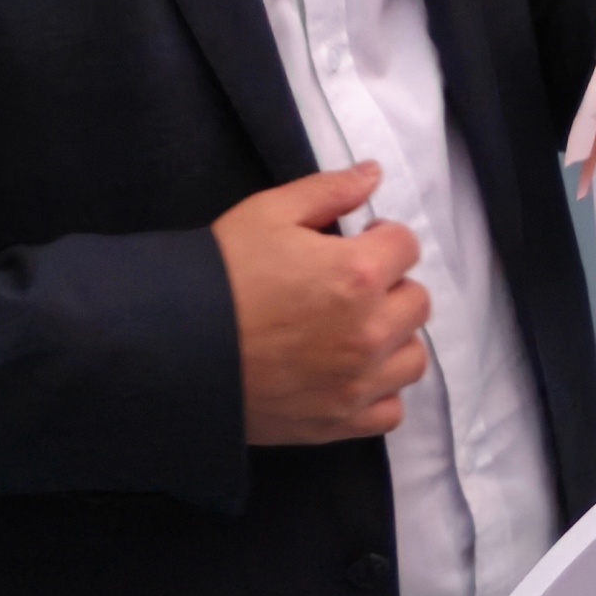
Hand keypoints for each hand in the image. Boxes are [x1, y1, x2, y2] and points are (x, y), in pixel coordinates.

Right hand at [218, 164, 428, 445]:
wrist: (177, 345)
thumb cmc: (223, 273)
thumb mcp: (270, 213)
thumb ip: (330, 190)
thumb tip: (373, 174)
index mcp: (358, 274)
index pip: (406, 245)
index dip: (379, 237)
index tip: (354, 243)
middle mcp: (370, 332)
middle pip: (417, 300)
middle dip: (391, 284)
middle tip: (350, 284)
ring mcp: (358, 383)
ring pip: (412, 357)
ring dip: (393, 338)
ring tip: (355, 328)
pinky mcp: (341, 422)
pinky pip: (391, 409)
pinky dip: (379, 390)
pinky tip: (350, 372)